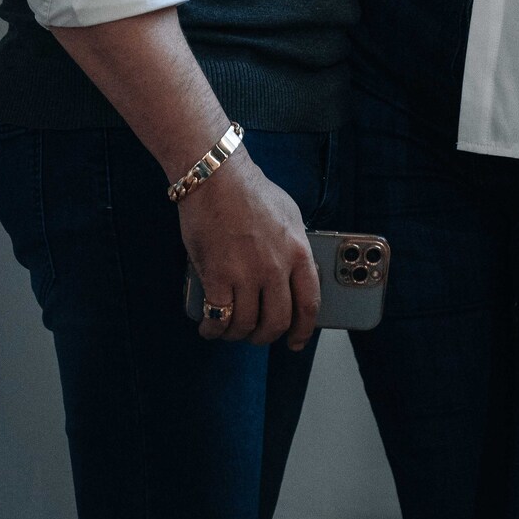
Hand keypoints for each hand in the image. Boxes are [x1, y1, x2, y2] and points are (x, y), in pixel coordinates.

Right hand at [179, 152, 319, 349]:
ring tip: (230, 328)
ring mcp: (247, 273)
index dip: (303, 329)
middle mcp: (276, 266)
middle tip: (256, 334)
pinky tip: (209, 327)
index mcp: (298, 250)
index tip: (296, 341)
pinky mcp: (218, 276)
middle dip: (265, 336)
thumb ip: (295, 246)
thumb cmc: (251, 192)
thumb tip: (296, 274)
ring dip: (237, 334)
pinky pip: (219, 318)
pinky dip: (213, 329)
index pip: (309, 303)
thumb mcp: (289, 215)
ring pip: (246, 325)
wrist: (217, 177)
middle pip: (277, 321)